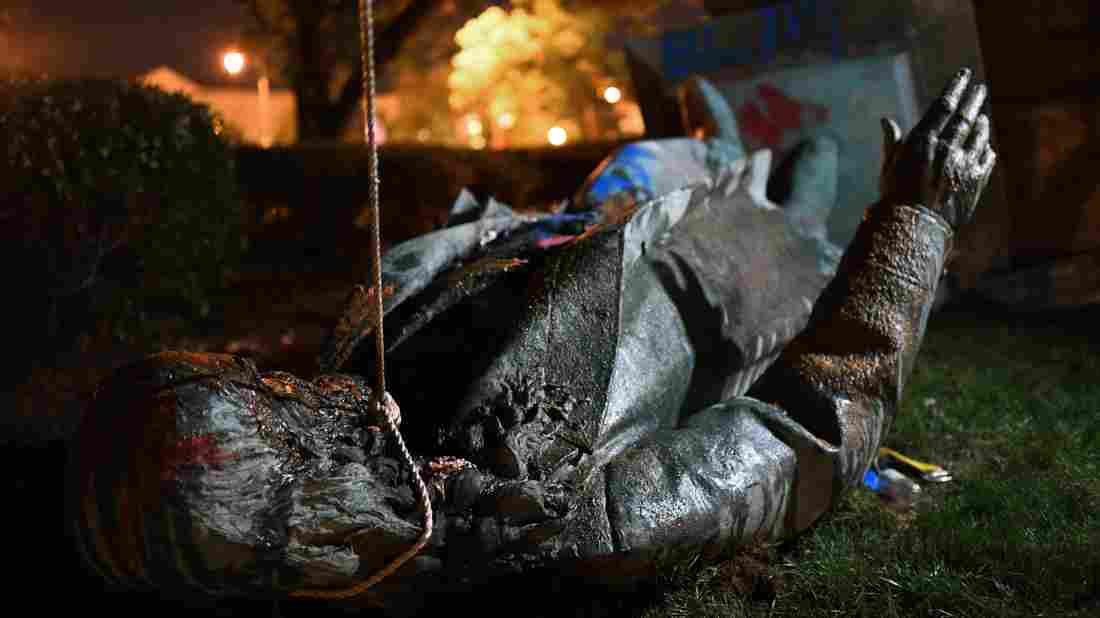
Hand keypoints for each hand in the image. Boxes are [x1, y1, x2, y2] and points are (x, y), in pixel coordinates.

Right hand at [880, 68, 996, 229]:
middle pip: (965, 116)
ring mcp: (963, 164)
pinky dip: (986, 150)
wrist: (913, 228)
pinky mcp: (975, 181)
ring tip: (983, 118)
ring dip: (982, 125)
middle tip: (980, 88)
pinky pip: (985, 160)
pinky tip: (986, 147)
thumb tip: (886, 120)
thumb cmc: (894, 197)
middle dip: (973, 100)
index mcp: (923, 140)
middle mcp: (946, 148)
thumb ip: (893, 141)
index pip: (943, 105)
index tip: (964, 74)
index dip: (955, 87)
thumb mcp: (889, 166)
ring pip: (978, 136)